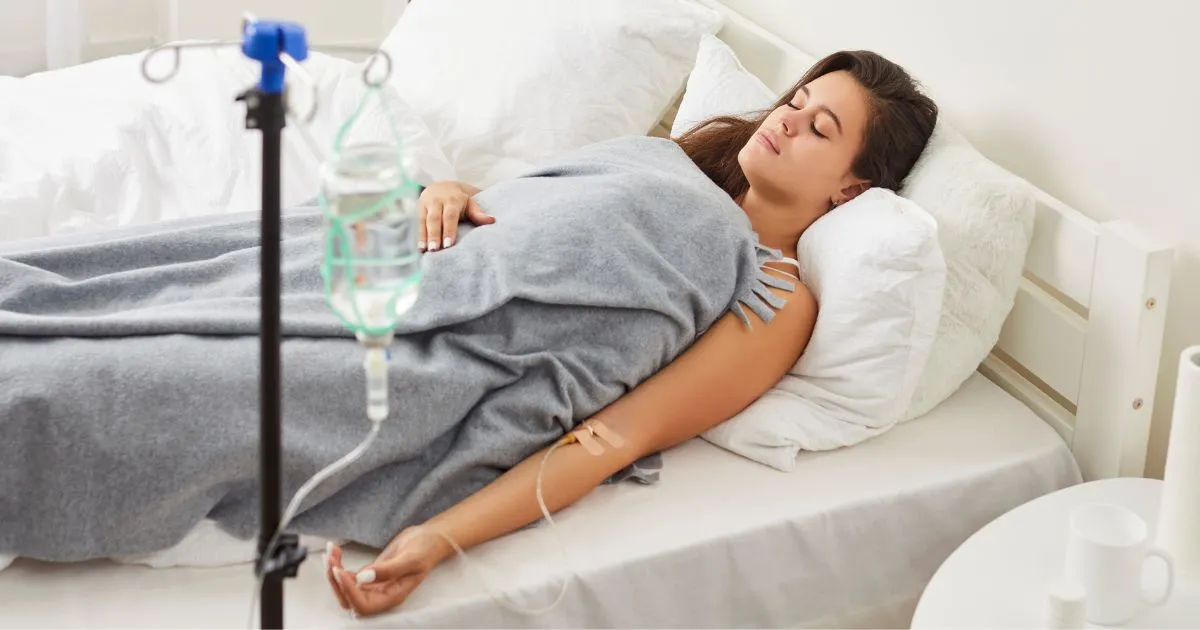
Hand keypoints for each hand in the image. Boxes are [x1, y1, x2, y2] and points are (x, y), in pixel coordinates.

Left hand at [325, 526, 451, 617]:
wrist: (429, 538)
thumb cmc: (426, 549)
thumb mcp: (411, 558)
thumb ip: (388, 570)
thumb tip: (362, 577)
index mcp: (392, 596)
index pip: (364, 605)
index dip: (349, 592)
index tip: (341, 571)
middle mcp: (381, 594)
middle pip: (349, 600)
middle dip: (337, 581)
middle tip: (332, 559)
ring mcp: (373, 585)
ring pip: (345, 588)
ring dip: (334, 572)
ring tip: (332, 551)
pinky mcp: (368, 573)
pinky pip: (348, 576)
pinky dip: (338, 564)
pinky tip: (335, 550)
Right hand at [418, 180, 493, 251]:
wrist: (442, 185)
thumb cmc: (459, 199)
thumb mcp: (470, 203)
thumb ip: (478, 213)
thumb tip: (492, 220)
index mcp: (452, 199)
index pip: (450, 215)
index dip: (449, 229)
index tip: (449, 244)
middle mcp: (437, 200)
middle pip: (435, 218)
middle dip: (434, 234)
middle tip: (435, 249)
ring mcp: (426, 204)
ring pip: (424, 221)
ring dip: (424, 236)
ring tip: (425, 251)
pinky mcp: (418, 209)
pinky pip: (417, 223)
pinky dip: (419, 236)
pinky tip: (420, 248)